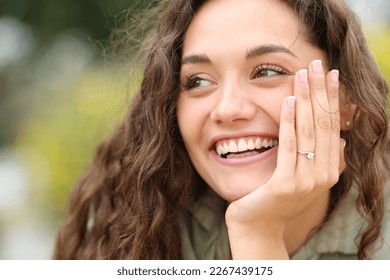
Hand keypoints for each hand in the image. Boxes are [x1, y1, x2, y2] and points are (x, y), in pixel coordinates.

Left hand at [225, 60, 345, 258]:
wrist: (257, 225)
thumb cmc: (277, 199)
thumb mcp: (304, 178)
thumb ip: (324, 161)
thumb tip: (339, 138)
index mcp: (329, 171)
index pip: (332, 127)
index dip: (332, 99)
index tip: (331, 74)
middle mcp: (322, 176)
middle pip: (324, 125)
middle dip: (321, 92)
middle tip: (318, 64)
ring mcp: (305, 182)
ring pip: (308, 132)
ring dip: (307, 101)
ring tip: (304, 75)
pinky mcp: (285, 184)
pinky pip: (288, 147)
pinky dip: (289, 123)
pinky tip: (289, 101)